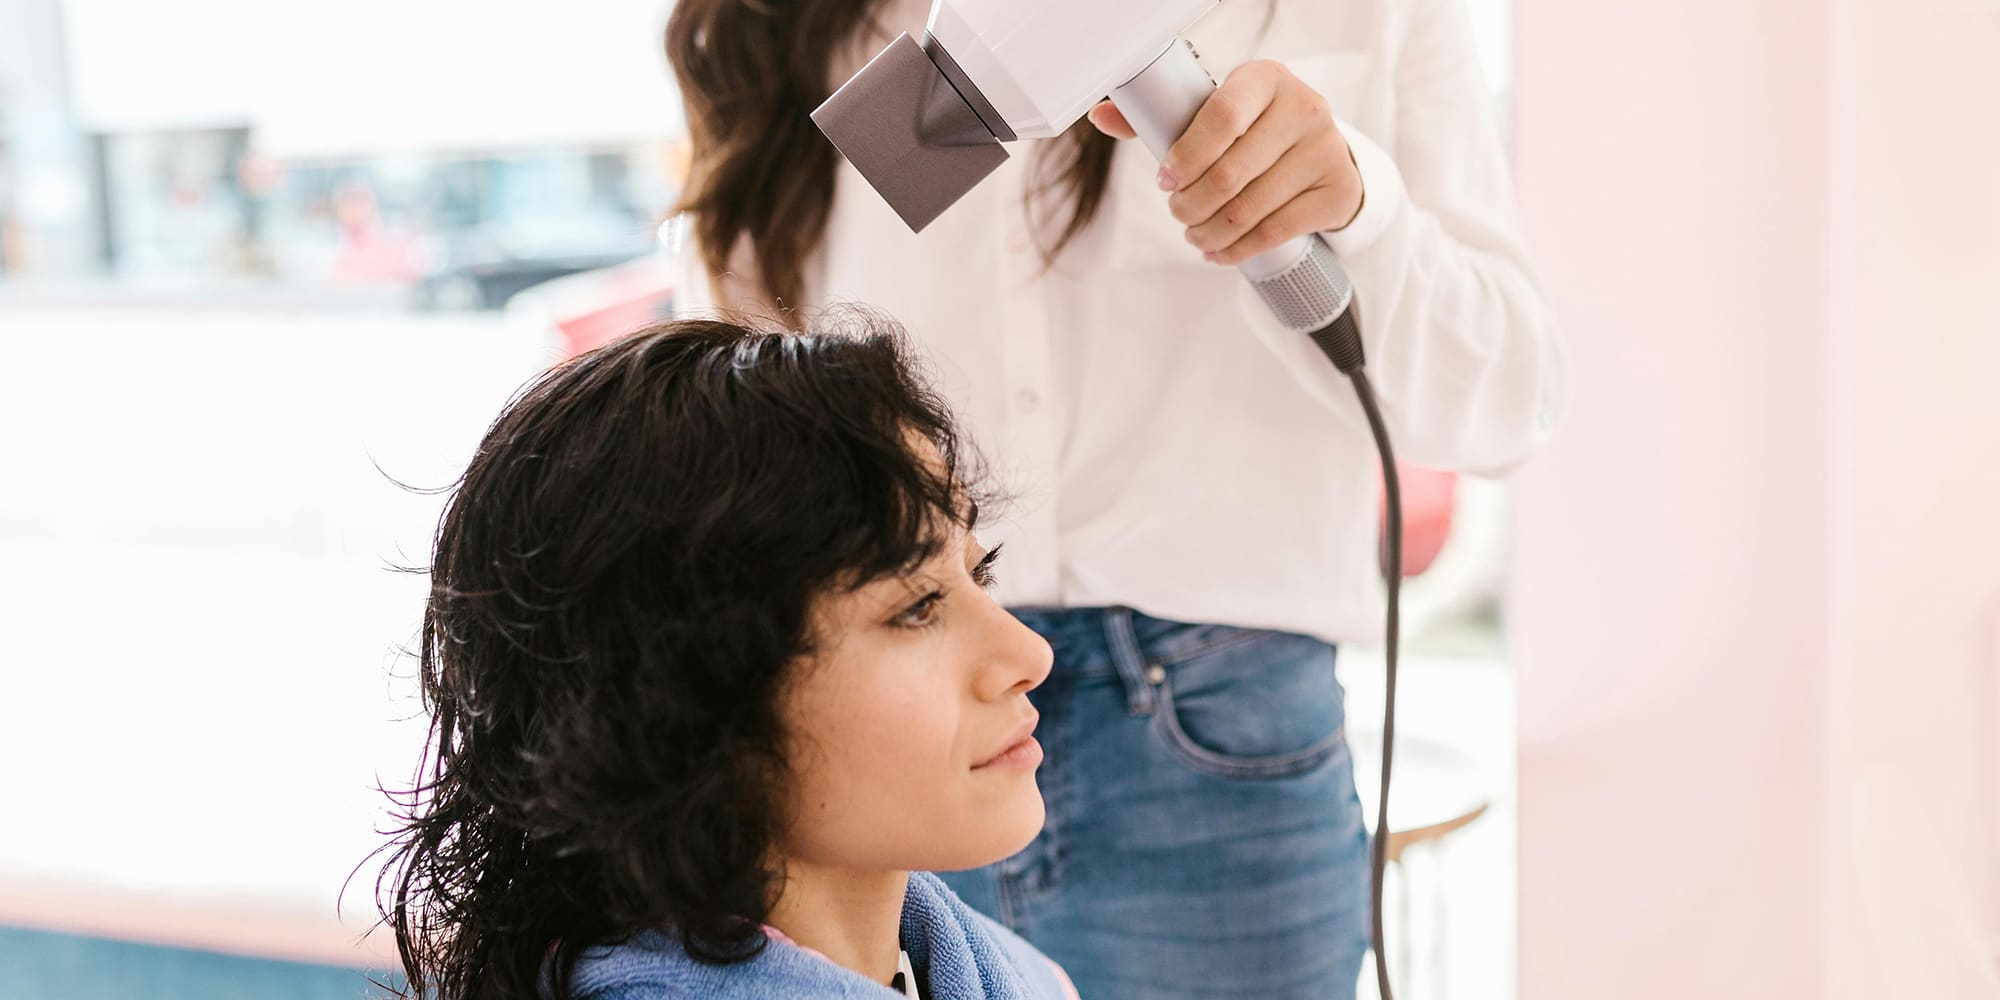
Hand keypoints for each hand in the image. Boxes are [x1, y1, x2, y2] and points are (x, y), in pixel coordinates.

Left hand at [1087, 60, 1363, 266]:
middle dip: (1190, 205)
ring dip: (1208, 233)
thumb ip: (1159, 119)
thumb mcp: (1213, 116)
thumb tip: (1101, 116)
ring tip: (1195, 235)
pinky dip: (1236, 250)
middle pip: (1230, 173)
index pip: (1221, 117)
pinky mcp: (1336, 190)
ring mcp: (1326, 150)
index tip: (1165, 179)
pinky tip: (1219, 250)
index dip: (1186, 156)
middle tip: (1178, 213)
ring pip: (1248, 209)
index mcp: (1265, 79)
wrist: (1318, 154)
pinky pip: (1274, 232)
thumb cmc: (1252, 133)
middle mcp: (1303, 108)